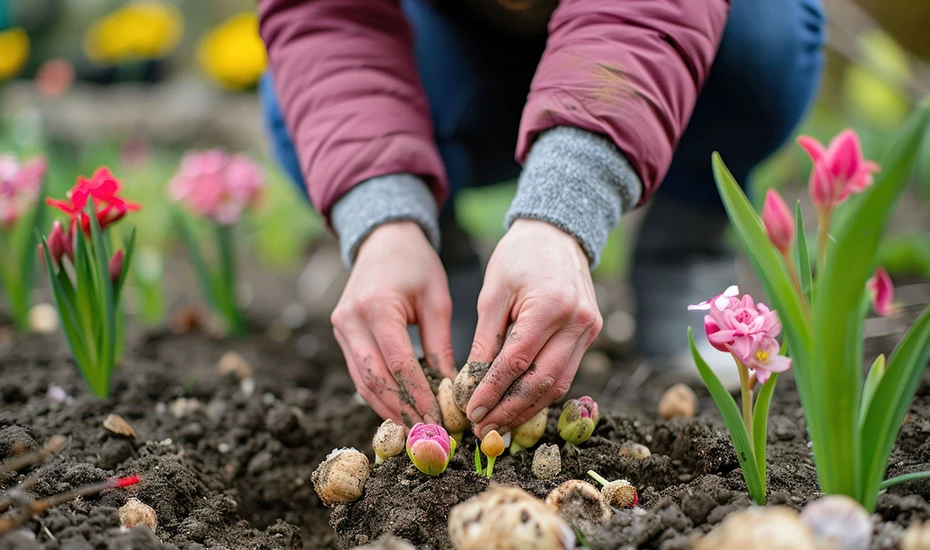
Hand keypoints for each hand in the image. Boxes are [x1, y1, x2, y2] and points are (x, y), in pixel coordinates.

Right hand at [331, 221, 456, 426]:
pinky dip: (378, 393)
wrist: (383, 240)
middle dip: (401, 410)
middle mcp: (350, 320)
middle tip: (426, 434)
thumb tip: (451, 387)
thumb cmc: (415, 264)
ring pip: (362, 381)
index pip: (398, 363)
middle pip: (374, 379)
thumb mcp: (437, 299)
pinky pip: (359, 371)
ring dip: (387, 407)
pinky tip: (398, 409)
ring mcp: (340, 328)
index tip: (438, 419)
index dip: (418, 395)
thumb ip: (441, 343)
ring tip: (414, 429)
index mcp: (376, 308)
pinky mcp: (340, 333)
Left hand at [466, 219, 602, 437]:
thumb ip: (485, 340)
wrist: (557, 234)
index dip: (492, 392)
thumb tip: (471, 384)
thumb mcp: (492, 293)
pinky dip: (541, 392)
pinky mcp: (591, 335)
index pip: (517, 362)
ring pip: (558, 384)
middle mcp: (578, 322)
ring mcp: (590, 330)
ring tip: (498, 424)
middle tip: (483, 429)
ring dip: (527, 409)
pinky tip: (518, 405)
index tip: (470, 412)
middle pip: (542, 381)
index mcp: (551, 306)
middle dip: (510, 410)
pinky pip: (565, 373)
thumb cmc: (518, 257)